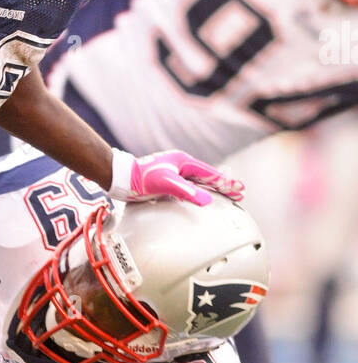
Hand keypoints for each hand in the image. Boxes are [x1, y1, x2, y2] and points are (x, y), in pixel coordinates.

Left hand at [110, 149, 243, 206]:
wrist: (121, 178)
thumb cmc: (141, 179)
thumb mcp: (165, 184)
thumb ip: (186, 191)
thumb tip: (207, 200)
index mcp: (183, 161)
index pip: (209, 173)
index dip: (225, 181)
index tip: (240, 188)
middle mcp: (180, 165)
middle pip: (207, 176)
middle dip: (224, 184)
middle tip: (240, 192)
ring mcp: (174, 173)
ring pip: (199, 182)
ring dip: (213, 188)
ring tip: (227, 195)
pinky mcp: (168, 181)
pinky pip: (190, 187)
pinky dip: (200, 192)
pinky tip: (203, 198)